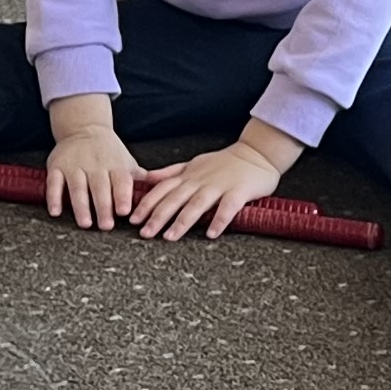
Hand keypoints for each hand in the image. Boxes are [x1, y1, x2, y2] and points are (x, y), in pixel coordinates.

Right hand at [45, 121, 146, 228]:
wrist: (84, 128)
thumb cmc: (109, 152)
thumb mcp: (126, 161)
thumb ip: (140, 177)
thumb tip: (163, 190)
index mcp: (115, 165)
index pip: (121, 181)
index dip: (122, 195)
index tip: (125, 211)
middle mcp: (95, 164)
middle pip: (99, 187)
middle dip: (103, 206)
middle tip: (106, 226)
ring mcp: (75, 165)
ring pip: (77, 187)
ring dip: (81, 206)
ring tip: (85, 223)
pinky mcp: (57, 166)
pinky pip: (54, 183)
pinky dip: (54, 197)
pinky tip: (56, 212)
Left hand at [132, 137, 294, 240]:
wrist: (256, 153)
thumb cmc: (224, 162)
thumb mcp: (192, 163)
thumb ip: (170, 173)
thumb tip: (146, 178)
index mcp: (188, 176)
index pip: (162, 190)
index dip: (147, 204)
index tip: (134, 219)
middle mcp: (200, 181)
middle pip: (175, 199)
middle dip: (158, 216)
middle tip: (145, 233)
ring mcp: (219, 186)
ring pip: (197, 204)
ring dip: (182, 221)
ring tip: (170, 237)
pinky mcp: (238, 191)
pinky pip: (227, 207)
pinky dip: (219, 220)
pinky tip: (211, 234)